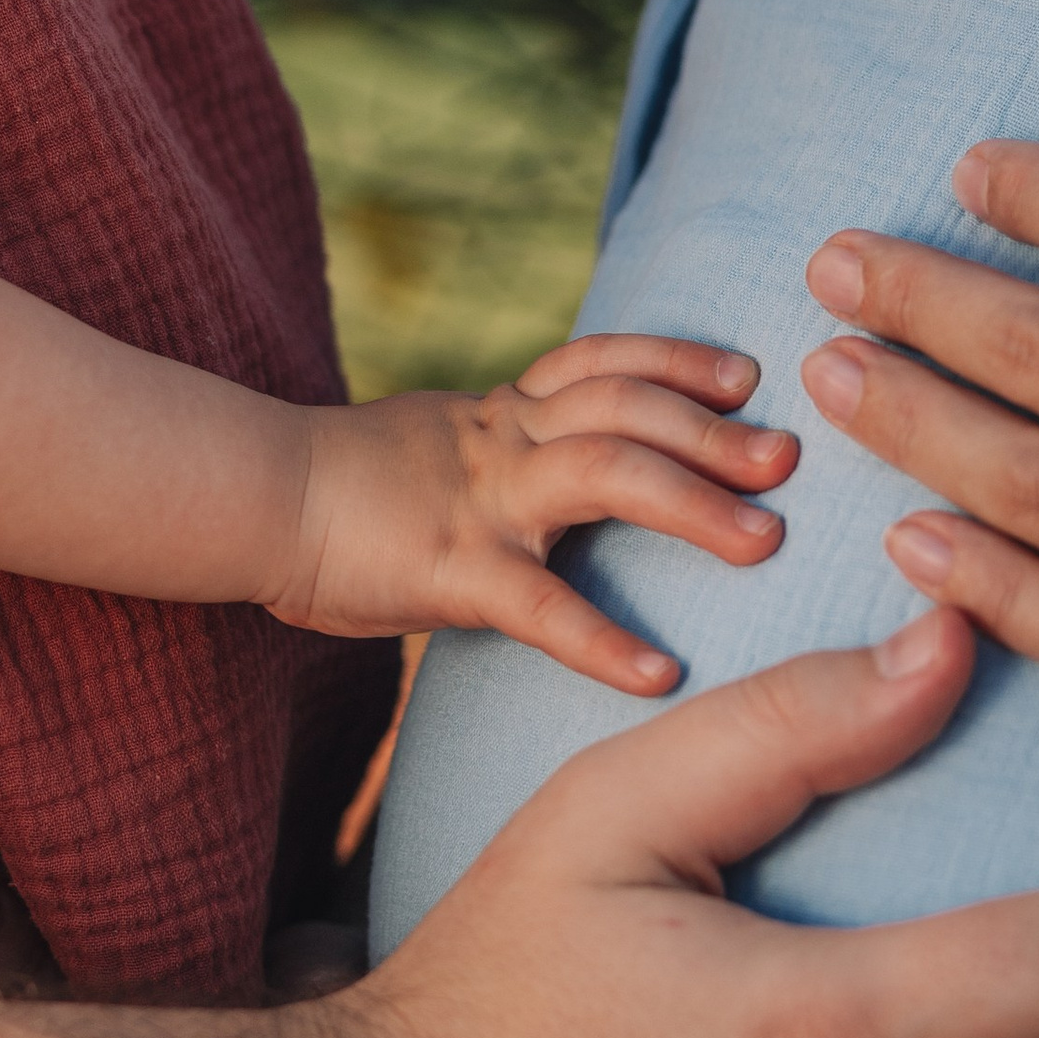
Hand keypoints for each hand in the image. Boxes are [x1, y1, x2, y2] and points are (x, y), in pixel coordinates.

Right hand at [279, 335, 797, 695]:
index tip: (746, 375)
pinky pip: (540, 606)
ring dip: (695, 504)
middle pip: (630, 409)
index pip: (604, 362)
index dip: (678, 361)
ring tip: (766, 543)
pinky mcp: (451, 571)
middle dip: (714, 430)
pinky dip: (604, 640)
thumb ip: (509, 452)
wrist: (250, 501)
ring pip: (607, 474)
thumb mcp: (439, 448)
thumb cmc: (341, 492)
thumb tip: (578, 470)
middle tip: (789, 457)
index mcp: (502, 414)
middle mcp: (504, 442)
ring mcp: (481, 502)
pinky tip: (660, 676)